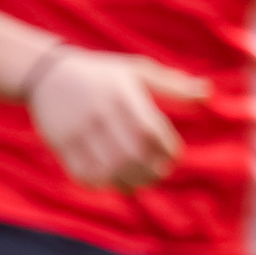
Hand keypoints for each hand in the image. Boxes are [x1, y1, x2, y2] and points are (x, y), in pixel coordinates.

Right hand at [26, 49, 208, 192]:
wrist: (47, 74)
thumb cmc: (102, 74)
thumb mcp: (137, 71)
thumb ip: (173, 86)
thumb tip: (208, 93)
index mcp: (122, 94)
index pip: (151, 132)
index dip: (167, 149)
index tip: (172, 154)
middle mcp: (100, 112)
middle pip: (131, 155)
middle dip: (151, 171)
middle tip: (159, 172)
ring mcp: (78, 130)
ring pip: (109, 169)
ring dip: (130, 182)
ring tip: (140, 181)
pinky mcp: (61, 144)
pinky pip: (84, 174)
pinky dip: (102, 183)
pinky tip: (112, 180)